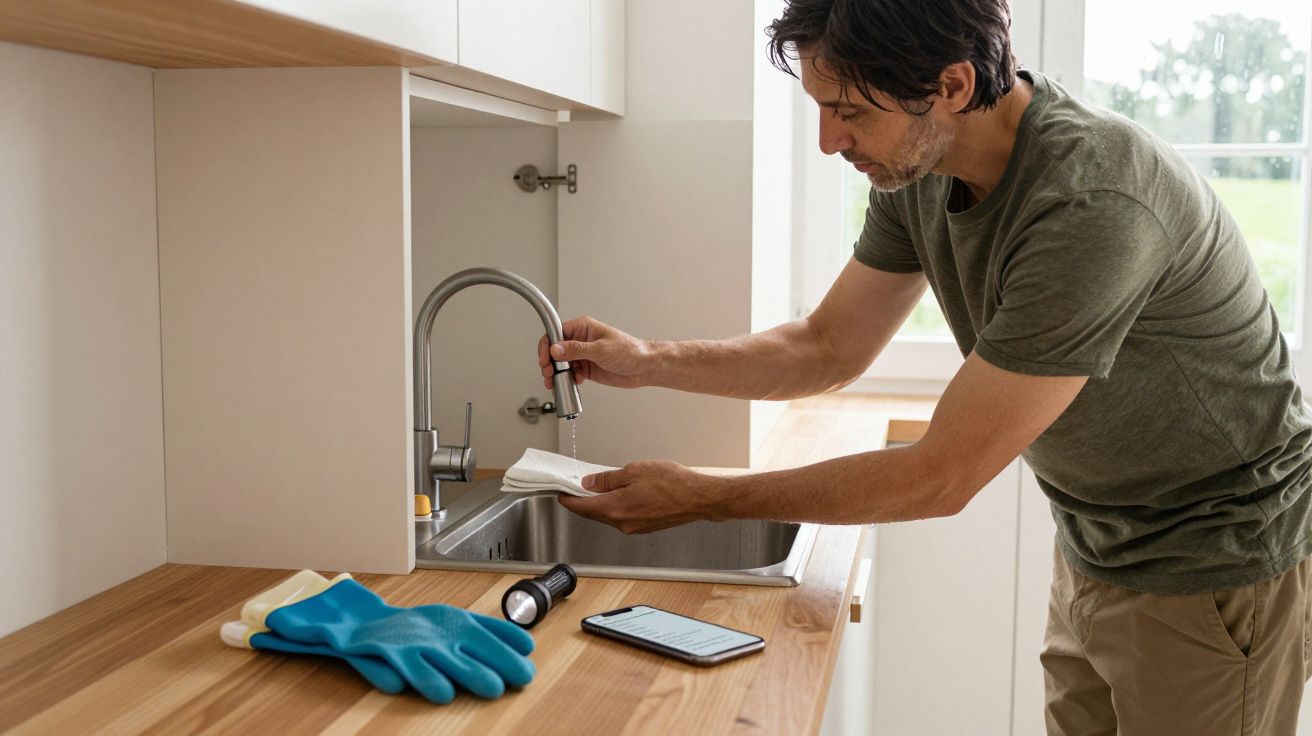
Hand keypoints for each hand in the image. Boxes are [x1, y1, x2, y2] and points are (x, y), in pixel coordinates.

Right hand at [538, 316, 651, 389]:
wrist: (644, 367)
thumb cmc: (629, 351)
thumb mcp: (600, 349)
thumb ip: (576, 350)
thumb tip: (556, 349)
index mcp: (583, 328)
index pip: (556, 333)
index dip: (547, 345)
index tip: (544, 358)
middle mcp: (580, 340)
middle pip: (555, 350)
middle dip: (549, 362)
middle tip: (548, 373)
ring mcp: (583, 355)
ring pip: (561, 364)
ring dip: (556, 373)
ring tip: (553, 382)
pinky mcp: (587, 368)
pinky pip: (570, 374)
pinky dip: (567, 380)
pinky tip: (571, 383)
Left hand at [557, 460, 724, 533]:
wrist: (699, 498)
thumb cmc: (673, 483)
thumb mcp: (635, 471)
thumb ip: (608, 479)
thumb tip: (590, 483)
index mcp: (616, 509)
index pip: (582, 507)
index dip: (568, 499)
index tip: (560, 492)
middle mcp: (623, 523)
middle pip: (593, 513)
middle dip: (582, 500)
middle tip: (575, 487)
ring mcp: (634, 527)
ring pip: (608, 515)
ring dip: (600, 503)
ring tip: (598, 486)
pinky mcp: (644, 527)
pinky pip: (621, 517)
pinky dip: (615, 506)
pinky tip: (619, 494)